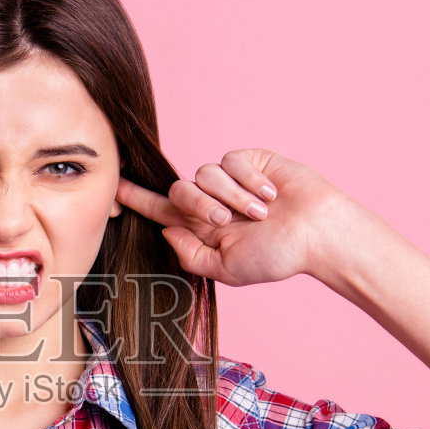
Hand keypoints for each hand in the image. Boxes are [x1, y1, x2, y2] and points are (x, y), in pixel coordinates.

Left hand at [115, 148, 344, 286]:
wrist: (317, 233)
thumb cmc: (278, 256)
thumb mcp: (227, 268)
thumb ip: (190, 254)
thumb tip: (165, 229)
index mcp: (202, 228)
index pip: (161, 210)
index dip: (136, 199)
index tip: (112, 188)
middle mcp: (212, 201)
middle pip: (179, 191)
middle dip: (198, 206)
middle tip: (227, 222)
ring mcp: (230, 179)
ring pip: (204, 174)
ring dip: (232, 196)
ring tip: (260, 213)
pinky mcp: (248, 160)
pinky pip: (230, 161)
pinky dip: (250, 180)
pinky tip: (271, 194)